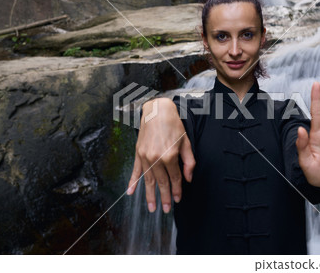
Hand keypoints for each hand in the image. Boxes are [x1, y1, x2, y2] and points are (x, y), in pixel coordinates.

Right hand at [126, 98, 195, 212]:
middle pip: (162, 182)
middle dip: (164, 197)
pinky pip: (136, 171)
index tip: (178, 199)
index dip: (177, 190)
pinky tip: (130, 192)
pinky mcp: (138, 153)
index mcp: (170, 156)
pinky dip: (133, 182)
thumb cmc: (174, 125)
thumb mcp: (186, 142)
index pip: (175, 178)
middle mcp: (156, 158)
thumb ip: (189, 162)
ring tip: (152, 207)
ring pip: (148, 180)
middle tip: (165, 209)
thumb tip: (188, 178)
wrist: (157, 111)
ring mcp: (145, 157)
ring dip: (150, 195)